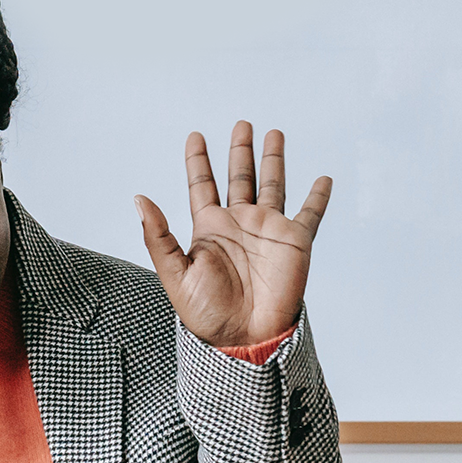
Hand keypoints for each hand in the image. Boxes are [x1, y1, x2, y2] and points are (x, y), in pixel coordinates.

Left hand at [135, 124, 330, 347]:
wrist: (244, 338)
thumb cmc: (206, 314)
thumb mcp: (175, 274)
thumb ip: (158, 236)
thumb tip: (139, 198)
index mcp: (209, 229)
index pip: (202, 185)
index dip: (198, 160)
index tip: (195, 136)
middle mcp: (239, 224)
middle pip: (239, 177)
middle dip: (240, 150)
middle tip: (241, 124)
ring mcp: (268, 230)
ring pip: (272, 185)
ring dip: (273, 160)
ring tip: (274, 133)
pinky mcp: (294, 242)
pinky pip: (310, 214)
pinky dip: (318, 196)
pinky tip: (322, 179)